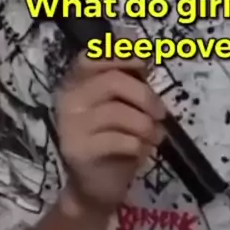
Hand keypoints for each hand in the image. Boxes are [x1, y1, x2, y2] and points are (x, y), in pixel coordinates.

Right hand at [56, 52, 165, 214]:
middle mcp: (68, 98)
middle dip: (145, 96)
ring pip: (119, 112)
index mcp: (77, 81)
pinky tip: (142, 151)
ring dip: (146, 125)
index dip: (121, 54)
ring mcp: (70, 124)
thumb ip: (130, 73)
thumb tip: (140, 42)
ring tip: (155, 136)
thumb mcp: (125, 101)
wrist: (96, 187)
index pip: (93, 56)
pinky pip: (120, 139)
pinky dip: (140, 144)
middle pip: (112, 81)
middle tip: (161, 113)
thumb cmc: (114, 137)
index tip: (145, 63)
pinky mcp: (78, 150)